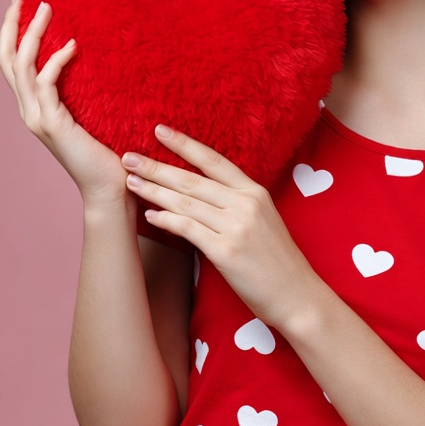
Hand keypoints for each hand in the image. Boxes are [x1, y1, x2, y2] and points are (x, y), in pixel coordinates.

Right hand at [0, 0, 132, 209]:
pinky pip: (47, 84)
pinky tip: (73, 45)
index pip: (12, 62)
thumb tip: (93, 59)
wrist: (109, 189)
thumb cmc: (107, 153)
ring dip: (33, 33)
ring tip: (47, 7)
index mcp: (34, 106)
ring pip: (22, 66)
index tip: (22, 2)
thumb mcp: (91, 114)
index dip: (13, 31)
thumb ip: (82, 91)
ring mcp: (37, 118)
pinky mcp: (53, 125)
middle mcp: (29, 110)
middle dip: (12, 23)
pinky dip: (57, 61)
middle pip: (7, 58)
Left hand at [123, 125, 320, 329]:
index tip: (160, 130)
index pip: (213, 161)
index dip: (185, 144)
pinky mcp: (226, 252)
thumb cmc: (277, 261)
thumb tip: (199, 194)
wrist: (296, 294)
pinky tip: (149, 216)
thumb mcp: (263, 220)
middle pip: (192, 180)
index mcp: (255, 192)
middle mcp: (245, 204)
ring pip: (186, 203)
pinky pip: (188, 230)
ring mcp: (236, 227)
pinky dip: (166, 221)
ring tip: (130, 182)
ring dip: (154, 191)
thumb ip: (236, 203)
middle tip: (128, 156)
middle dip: (157, 167)